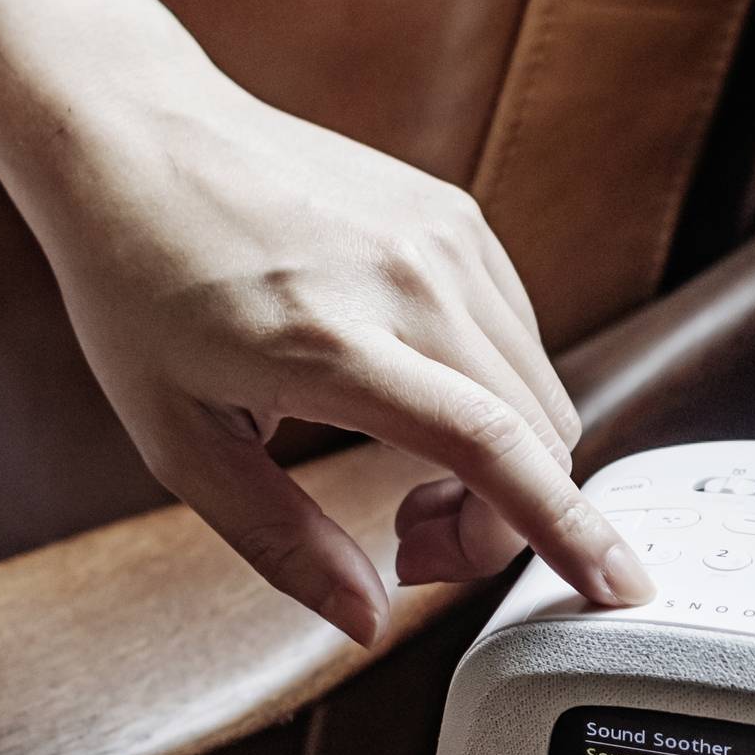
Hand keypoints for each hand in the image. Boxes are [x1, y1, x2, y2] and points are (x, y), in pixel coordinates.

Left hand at [20, 46, 653, 645]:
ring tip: (408, 477)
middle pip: (537, 437)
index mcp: (331, 341)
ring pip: (541, 392)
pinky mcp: (457, 216)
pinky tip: (418, 402)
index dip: (566, 531)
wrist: (137, 135)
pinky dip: (495, 396)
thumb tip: (368, 619)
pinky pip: (519, 337)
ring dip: (505, 463)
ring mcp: (444, 238)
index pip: (493, 446)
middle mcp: (409, 279)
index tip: (617, 589)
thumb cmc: (140, 283)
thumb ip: (280, 542)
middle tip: (411, 542)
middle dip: (503, 521)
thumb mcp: (179, 439)